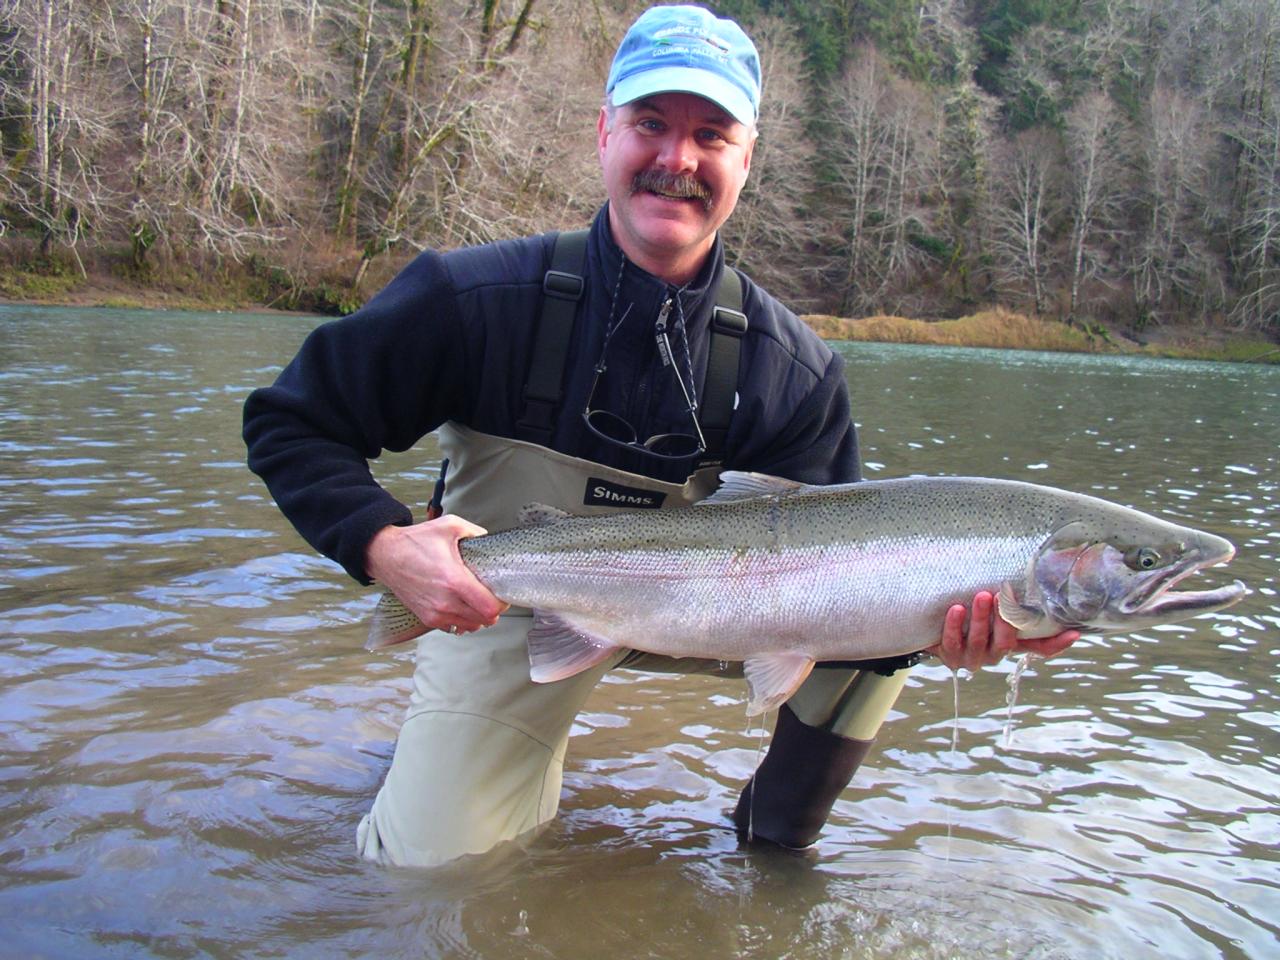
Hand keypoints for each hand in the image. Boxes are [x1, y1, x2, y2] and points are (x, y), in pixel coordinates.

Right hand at [364, 515, 508, 634]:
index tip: (501, 593)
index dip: (501, 602)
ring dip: (478, 615)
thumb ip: (476, 532)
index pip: (489, 608)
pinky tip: (461, 604)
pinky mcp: (427, 618)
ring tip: (476, 599)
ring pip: (471, 626)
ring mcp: (435, 613)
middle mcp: (445, 602)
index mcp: (454, 580)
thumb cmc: (415, 541)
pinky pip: (455, 626)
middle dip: (492, 608)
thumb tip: (489, 540)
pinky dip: (463, 619)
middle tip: (490, 594)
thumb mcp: (450, 526)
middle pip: (485, 620)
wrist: (385, 555)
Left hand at [927, 591, 1078, 672]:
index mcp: (1009, 641)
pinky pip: (953, 643)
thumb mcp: (987, 603)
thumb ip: (1004, 597)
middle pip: (1006, 643)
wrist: (928, 623)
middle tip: (1001, 594)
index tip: (1074, 633)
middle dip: (1005, 620)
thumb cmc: (965, 607)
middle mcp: (994, 653)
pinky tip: (956, 609)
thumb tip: (1024, 567)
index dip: (1056, 643)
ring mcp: (972, 657)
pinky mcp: (950, 657)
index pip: (1038, 647)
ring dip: (981, 619)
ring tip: (981, 596)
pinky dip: (954, 626)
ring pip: (979, 643)